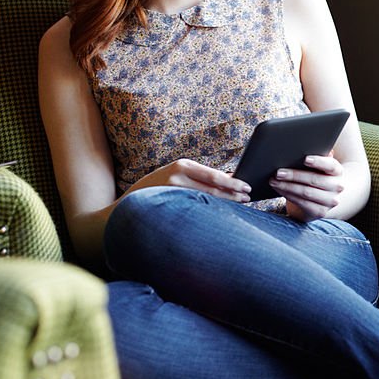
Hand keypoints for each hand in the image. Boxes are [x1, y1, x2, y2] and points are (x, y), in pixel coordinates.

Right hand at [132, 158, 250, 202]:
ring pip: (206, 200)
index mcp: (183, 165)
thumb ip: (198, 176)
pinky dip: (211, 210)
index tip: (246, 186)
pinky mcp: (170, 205)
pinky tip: (221, 213)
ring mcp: (173, 191)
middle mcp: (178, 176)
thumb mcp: (177, 174)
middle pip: (212, 188)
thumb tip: (227, 179)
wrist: (130, 201)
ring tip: (241, 203)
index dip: (232, 182)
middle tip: (248, 197)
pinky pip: (196, 208)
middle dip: (233, 193)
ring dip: (225, 202)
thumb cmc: (159, 185)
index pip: (213, 175)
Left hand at [269, 154, 344, 221]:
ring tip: (274, 181)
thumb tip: (302, 147)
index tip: (305, 159)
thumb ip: (315, 156)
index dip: (319, 162)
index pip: (330, 165)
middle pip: (314, 179)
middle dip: (294, 175)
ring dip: (287, 187)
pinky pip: (302, 203)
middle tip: (278, 172)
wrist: (323, 197)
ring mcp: (330, 201)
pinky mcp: (320, 212)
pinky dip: (289, 196)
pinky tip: (280, 190)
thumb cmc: (317, 175)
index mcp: (337, 171)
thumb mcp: (318, 166)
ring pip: (306, 192)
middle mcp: (337, 186)